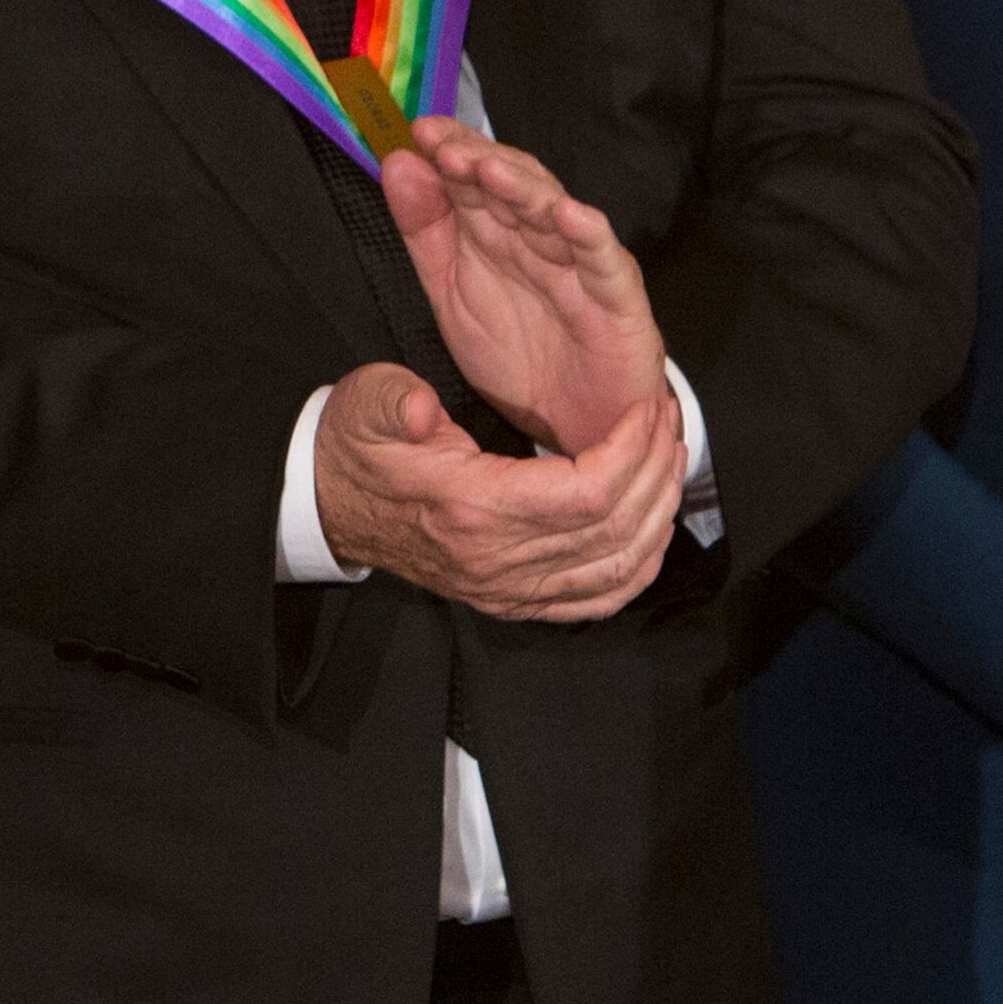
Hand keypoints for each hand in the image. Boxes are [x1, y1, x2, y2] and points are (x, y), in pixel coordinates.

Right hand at [311, 363, 684, 620]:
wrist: (330, 508)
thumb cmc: (357, 450)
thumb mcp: (367, 405)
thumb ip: (396, 402)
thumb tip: (422, 408)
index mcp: (470, 508)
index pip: (584, 494)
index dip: (631, 453)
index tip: (648, 410)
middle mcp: (496, 561)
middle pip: (613, 531)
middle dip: (657, 474)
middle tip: (671, 423)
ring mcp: (506, 589)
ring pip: (615, 571)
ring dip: (659, 518)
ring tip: (672, 463)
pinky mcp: (512, 599)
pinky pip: (594, 602)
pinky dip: (637, 569)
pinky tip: (653, 530)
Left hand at [382, 118, 666, 451]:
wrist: (580, 428)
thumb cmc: (521, 357)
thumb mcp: (451, 295)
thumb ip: (425, 232)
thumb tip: (398, 164)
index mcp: (501, 234)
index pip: (477, 178)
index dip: (451, 151)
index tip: (419, 131)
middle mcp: (540, 240)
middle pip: (516, 185)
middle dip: (480, 162)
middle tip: (444, 146)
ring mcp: (581, 265)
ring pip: (555, 215)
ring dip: (523, 189)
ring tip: (489, 170)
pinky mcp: (618, 299)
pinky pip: (605, 263)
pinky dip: (588, 237)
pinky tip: (566, 216)